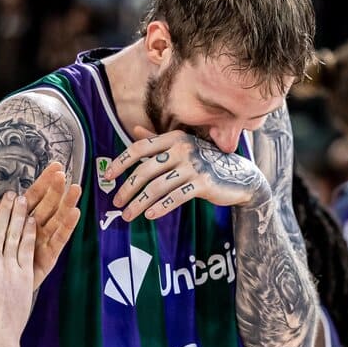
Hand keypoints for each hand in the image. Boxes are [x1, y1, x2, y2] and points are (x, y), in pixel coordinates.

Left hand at [21, 162, 80, 286]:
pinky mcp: (47, 259)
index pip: (33, 196)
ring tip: (75, 188)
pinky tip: (75, 213)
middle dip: (55, 189)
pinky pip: (58, 241)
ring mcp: (41, 244)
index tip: (55, 166)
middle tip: (63, 173)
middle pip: (47, 205)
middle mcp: (33, 231)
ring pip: (56, 220)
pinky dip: (66, 227)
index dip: (44, 182)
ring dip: (66, 204)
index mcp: (18, 221)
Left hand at [102, 126, 266, 221]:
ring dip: (139, 203)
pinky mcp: (203, 183)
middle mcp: (182, 148)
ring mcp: (193, 166)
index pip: (140, 148)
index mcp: (174, 138)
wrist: (239, 176)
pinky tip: (150, 216)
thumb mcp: (182, 147)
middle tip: (116, 203)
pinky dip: (161, 207)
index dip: (121, 163)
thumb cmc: (206, 162)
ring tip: (128, 215)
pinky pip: (176, 197)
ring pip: (158, 187)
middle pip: (145, 170)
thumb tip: (135, 130)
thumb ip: (158, 141)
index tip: (107, 177)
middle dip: (127, 188)